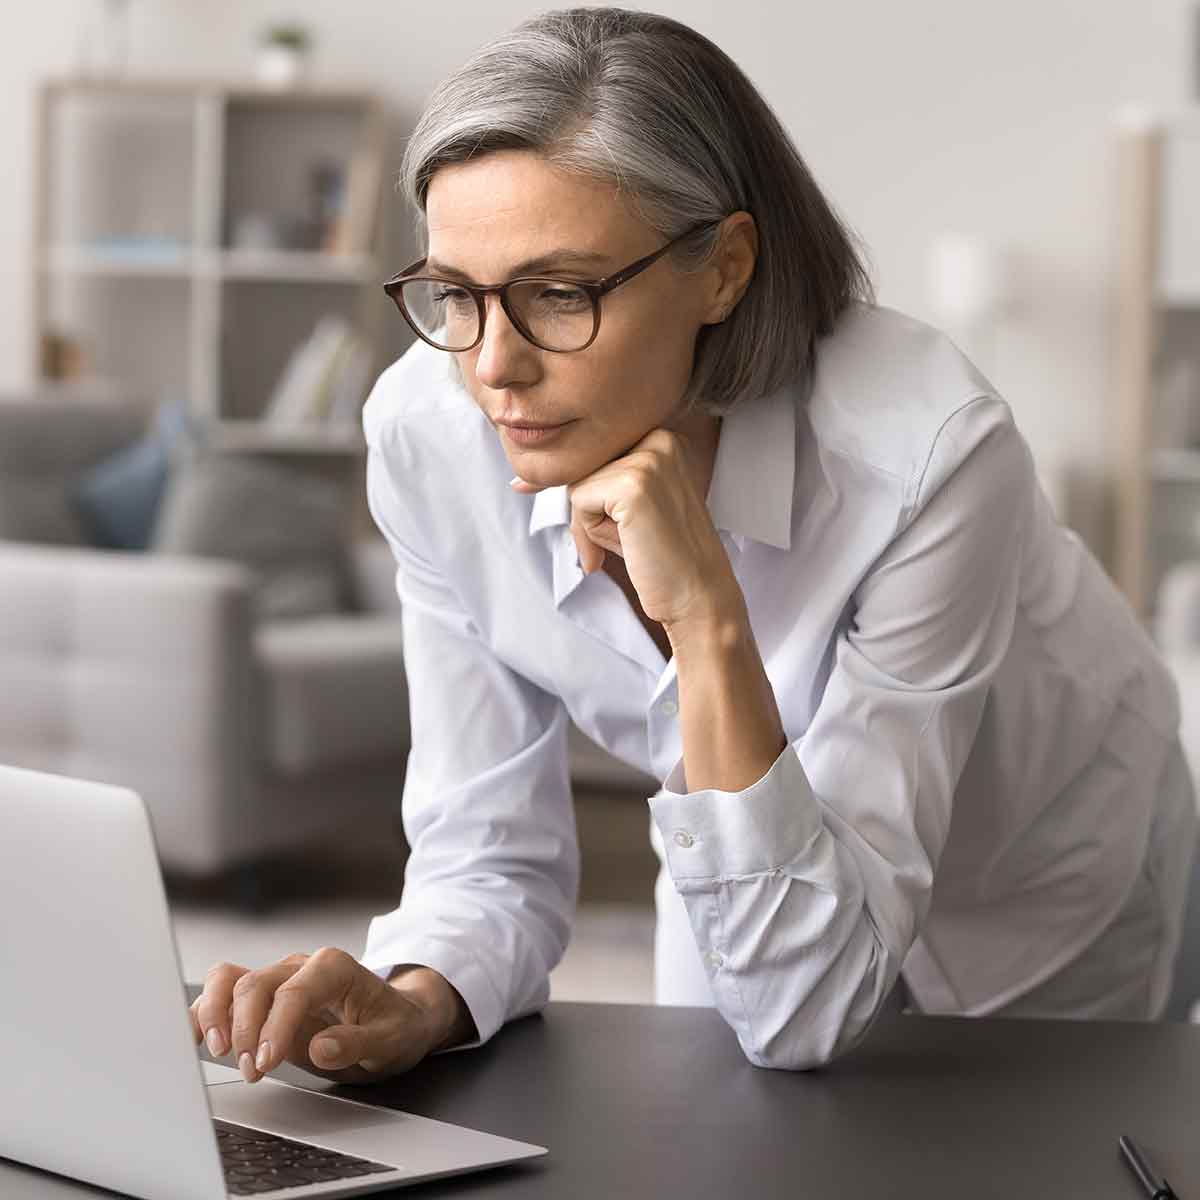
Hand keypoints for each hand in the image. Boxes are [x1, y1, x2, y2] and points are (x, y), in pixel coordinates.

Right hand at [188, 948, 462, 1084]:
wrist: (397, 1018)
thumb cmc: (395, 1025)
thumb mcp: (390, 1040)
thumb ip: (357, 1043)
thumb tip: (322, 1047)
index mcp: (335, 968)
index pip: (294, 991)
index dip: (275, 1026)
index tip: (266, 1062)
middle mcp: (301, 966)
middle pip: (255, 983)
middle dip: (245, 1029)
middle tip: (252, 1071)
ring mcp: (279, 979)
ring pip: (231, 979)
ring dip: (216, 1015)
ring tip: (219, 1052)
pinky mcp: (264, 999)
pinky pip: (223, 993)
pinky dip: (205, 1012)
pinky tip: (196, 1038)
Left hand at [510, 427, 739, 628]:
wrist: (698, 595)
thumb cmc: (659, 556)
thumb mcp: (624, 507)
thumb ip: (590, 483)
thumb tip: (519, 479)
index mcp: (661, 437)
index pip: (592, 453)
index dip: (579, 488)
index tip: (529, 491)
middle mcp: (659, 438)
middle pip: (582, 466)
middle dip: (585, 509)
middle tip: (617, 542)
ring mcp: (649, 460)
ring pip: (577, 484)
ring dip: (589, 524)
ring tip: (630, 544)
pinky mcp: (634, 485)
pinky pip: (578, 501)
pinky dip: (589, 531)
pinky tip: (627, 546)